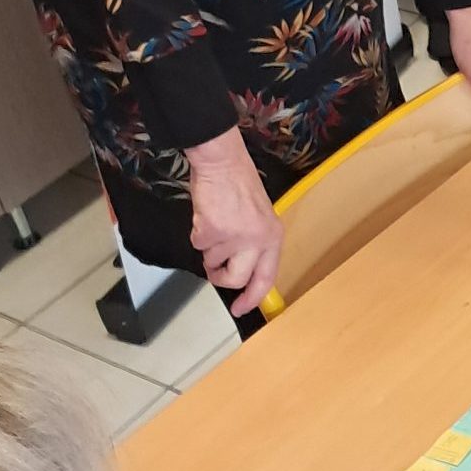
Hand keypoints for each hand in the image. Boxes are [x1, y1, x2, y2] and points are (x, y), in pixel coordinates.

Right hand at [187, 128, 283, 315]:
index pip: (266, 278)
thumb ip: (255, 244)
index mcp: (273, 237)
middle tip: (213, 269)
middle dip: (220, 277)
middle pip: (236, 279)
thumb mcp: (259, 217)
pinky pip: (198, 245)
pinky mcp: (212, 231)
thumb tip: (241, 271)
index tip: (240, 308)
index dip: (252, 298)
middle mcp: (257, 240)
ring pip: (212, 261)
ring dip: (208, 247)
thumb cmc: (239, 185)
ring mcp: (235, 237)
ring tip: (214, 223)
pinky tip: (206, 215)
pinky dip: (197, 233)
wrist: (223, 162)